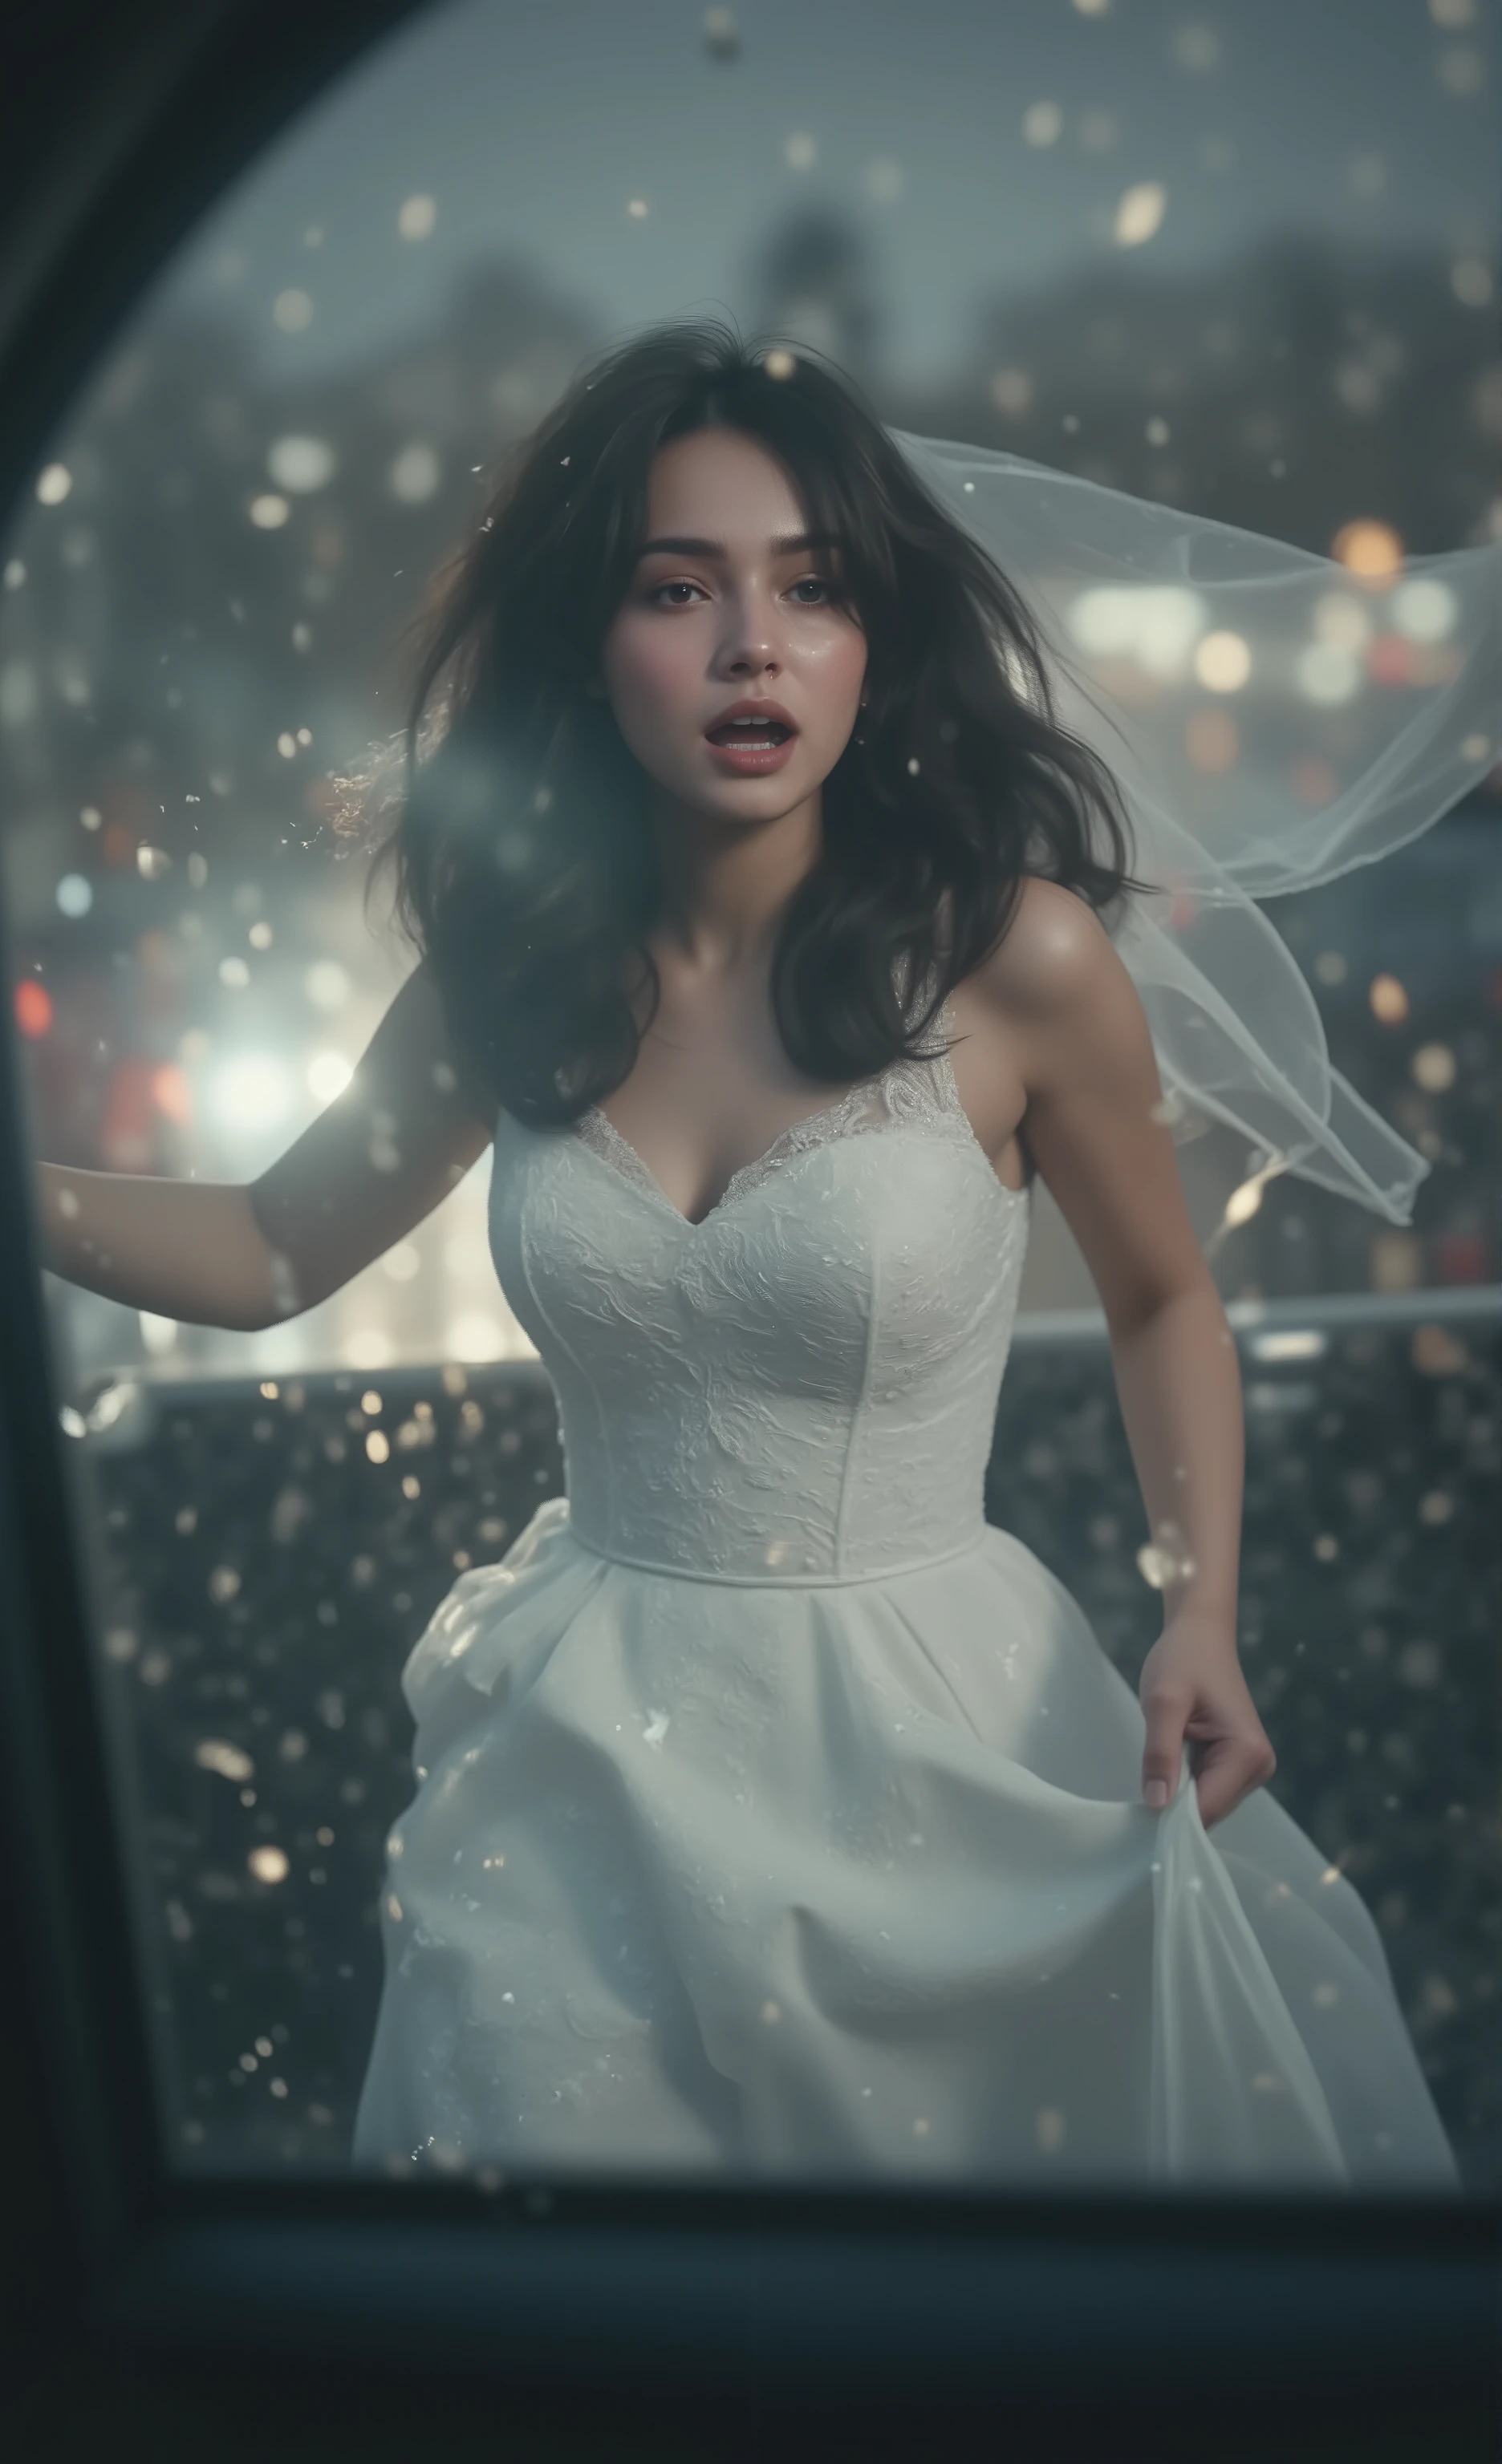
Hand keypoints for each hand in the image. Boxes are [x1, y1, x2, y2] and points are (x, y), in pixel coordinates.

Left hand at [1138, 1608, 1275, 1828]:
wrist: (1200, 1632)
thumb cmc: (1183, 1659)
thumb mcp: (1163, 1703)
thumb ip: (1160, 1754)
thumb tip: (1157, 1806)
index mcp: (1248, 1755)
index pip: (1206, 1810)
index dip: (1171, 1817)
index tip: (1137, 1814)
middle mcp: (1259, 1767)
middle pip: (1208, 1811)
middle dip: (1174, 1804)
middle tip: (1143, 1782)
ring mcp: (1251, 1767)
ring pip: (1206, 1803)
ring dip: (1178, 1791)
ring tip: (1160, 1763)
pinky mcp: (1238, 1762)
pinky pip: (1206, 1788)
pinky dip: (1184, 1782)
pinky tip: (1171, 1762)